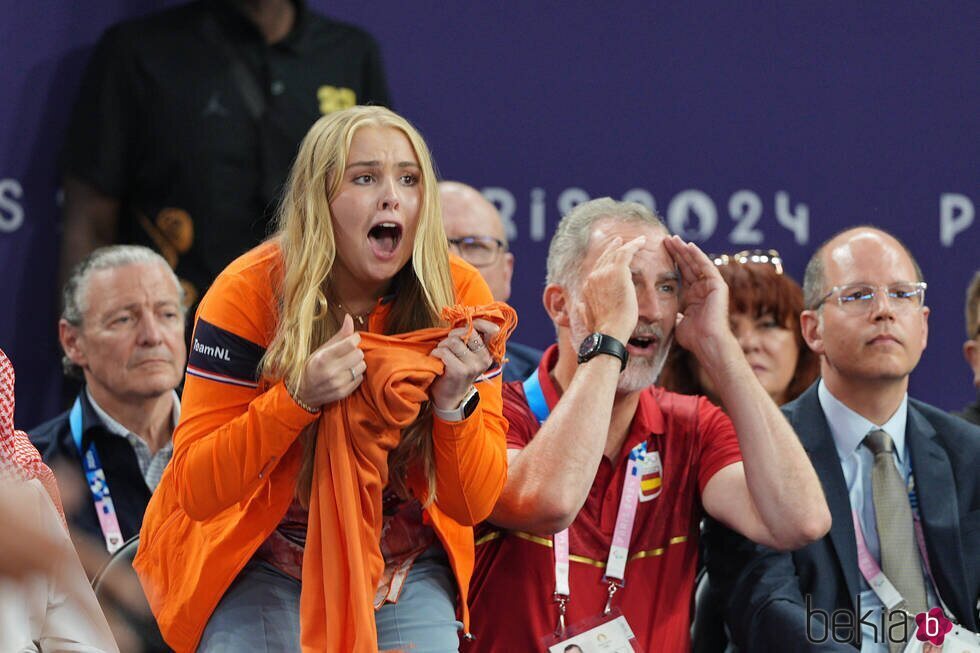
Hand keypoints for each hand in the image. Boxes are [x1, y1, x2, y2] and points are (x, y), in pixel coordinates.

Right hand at [294, 314, 366, 408]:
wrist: (302, 392)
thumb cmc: (312, 366)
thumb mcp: (322, 349)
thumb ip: (340, 335)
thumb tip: (349, 317)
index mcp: (324, 357)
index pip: (351, 343)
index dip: (355, 338)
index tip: (352, 339)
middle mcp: (331, 371)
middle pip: (359, 354)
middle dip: (355, 351)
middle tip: (348, 353)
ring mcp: (337, 384)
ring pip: (362, 366)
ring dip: (357, 363)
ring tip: (347, 364)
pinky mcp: (343, 393)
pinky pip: (360, 378)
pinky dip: (356, 375)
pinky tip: (346, 374)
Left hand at [429, 318, 498, 410]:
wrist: (450, 398)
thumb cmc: (456, 370)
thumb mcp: (468, 354)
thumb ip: (470, 338)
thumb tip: (467, 318)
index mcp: (488, 353)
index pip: (491, 329)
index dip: (477, 322)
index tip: (464, 325)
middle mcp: (484, 358)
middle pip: (467, 332)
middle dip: (452, 335)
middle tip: (447, 346)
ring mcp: (473, 365)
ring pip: (453, 341)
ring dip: (442, 346)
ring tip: (442, 355)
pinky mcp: (460, 371)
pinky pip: (444, 352)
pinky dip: (435, 354)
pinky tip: (437, 361)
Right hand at [572, 235, 645, 342]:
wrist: (609, 332)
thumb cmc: (603, 330)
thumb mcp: (587, 319)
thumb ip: (583, 309)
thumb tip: (579, 305)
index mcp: (587, 287)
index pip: (596, 269)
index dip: (603, 261)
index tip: (610, 256)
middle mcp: (593, 277)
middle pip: (604, 258)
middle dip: (611, 248)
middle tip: (618, 241)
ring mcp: (604, 273)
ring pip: (616, 253)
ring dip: (626, 245)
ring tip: (636, 241)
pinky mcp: (617, 272)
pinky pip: (626, 252)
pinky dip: (634, 245)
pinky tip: (642, 241)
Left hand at [662, 235, 731, 355]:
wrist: (707, 343)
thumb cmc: (693, 337)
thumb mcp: (678, 321)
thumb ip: (674, 314)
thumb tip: (665, 314)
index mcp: (694, 296)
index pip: (682, 274)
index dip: (672, 262)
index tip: (660, 252)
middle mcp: (703, 288)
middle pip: (688, 265)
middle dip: (677, 252)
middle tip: (665, 239)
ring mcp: (711, 286)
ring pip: (696, 263)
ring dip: (685, 250)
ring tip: (674, 239)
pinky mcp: (718, 285)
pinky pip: (707, 267)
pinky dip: (698, 256)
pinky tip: (689, 246)